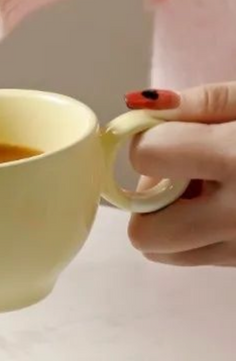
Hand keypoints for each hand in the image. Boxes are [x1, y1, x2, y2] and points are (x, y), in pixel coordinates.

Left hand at [125, 83, 235, 265]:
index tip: (170, 135)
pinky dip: (195, 235)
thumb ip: (200, 103)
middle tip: (181, 176)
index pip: (146, 156)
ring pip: (162, 252)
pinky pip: (194, 256)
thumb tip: (137, 106)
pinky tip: (223, 208)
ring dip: (169, 223)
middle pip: (143, 231)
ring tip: (205, 193)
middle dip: (148, 202)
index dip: (150, 142)